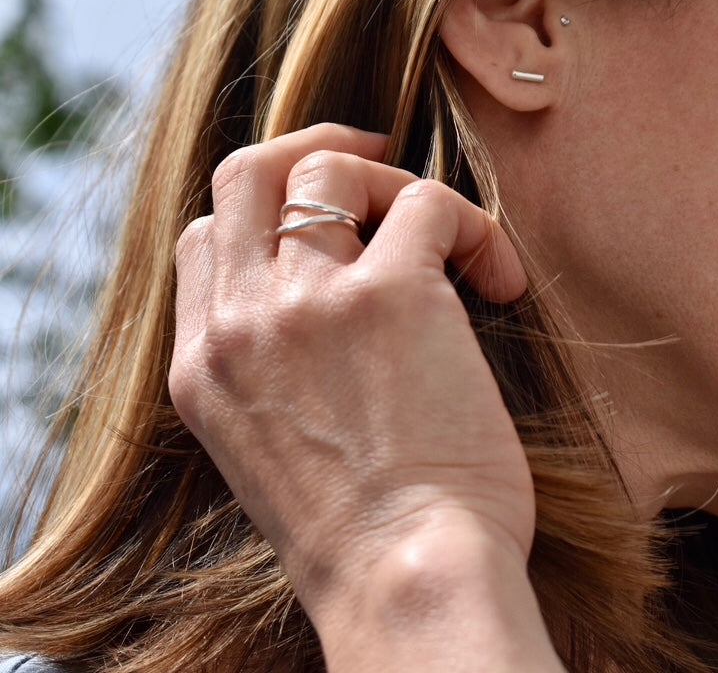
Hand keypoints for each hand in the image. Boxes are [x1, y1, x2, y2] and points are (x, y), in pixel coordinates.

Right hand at [170, 123, 532, 622]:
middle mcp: (239, 322)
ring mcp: (308, 302)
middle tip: (373, 162)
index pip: (205, 235)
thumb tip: (315, 293)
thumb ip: (265, 364)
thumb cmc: (358, 534)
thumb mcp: (264, 447)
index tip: (325, 221)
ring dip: (398, 187)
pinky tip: (499, 279)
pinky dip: (472, 225)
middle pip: (247, 173)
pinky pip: (429, 205)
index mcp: (201, 364)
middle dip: (311, 150)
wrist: (405, 583)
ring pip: (332, 170)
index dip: (267, 212)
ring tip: (450, 241)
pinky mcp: (391, 294)